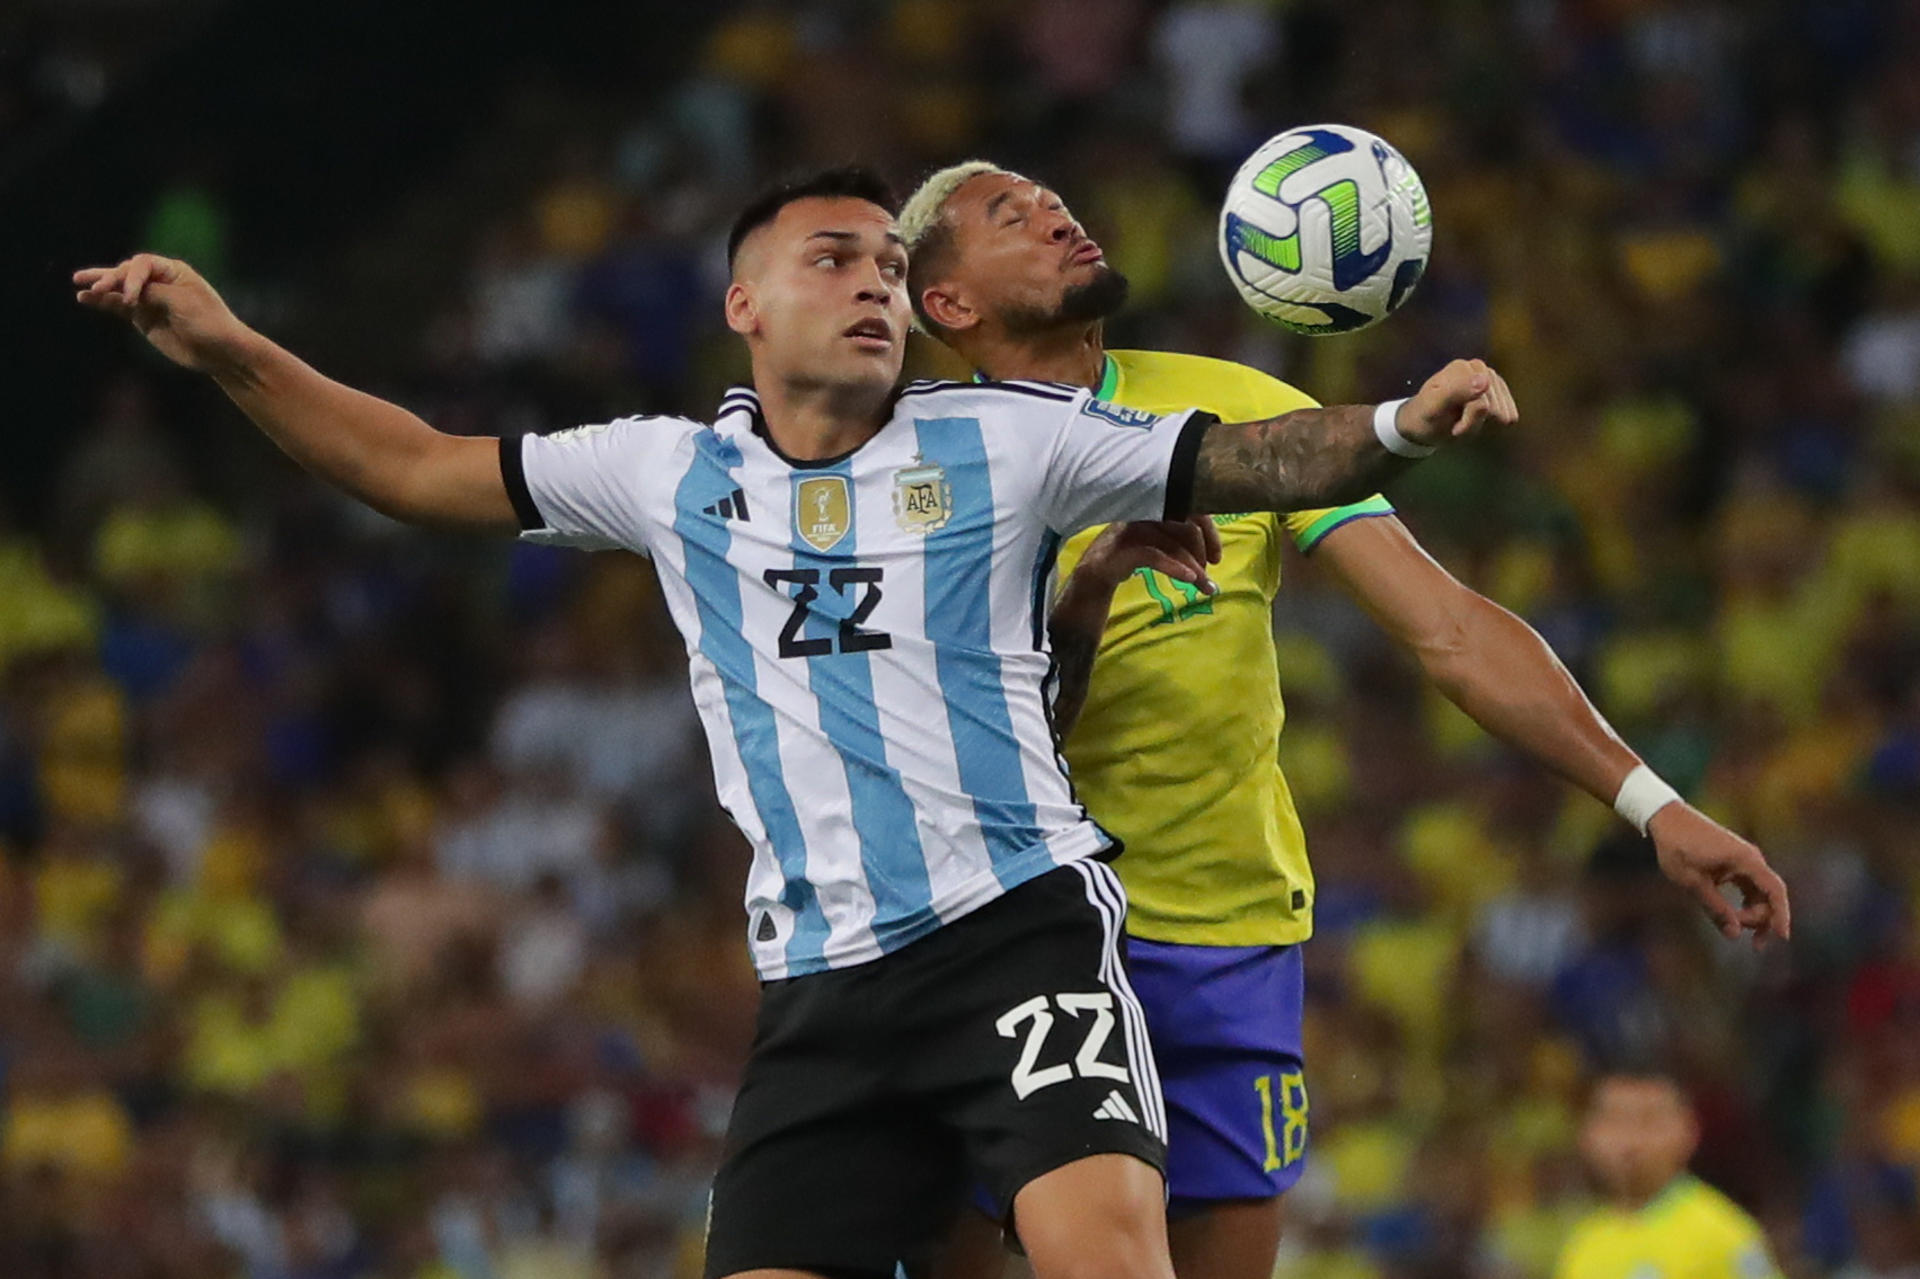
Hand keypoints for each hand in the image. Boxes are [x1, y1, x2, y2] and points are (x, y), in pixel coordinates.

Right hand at [73, 254, 249, 372]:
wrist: (220, 352)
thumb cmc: (208, 323)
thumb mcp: (182, 303)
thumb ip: (153, 293)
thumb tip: (126, 291)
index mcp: (174, 271)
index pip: (142, 264)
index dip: (131, 277)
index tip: (132, 298)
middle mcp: (159, 282)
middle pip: (127, 273)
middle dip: (110, 278)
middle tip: (94, 286)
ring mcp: (150, 300)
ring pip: (119, 289)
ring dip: (101, 286)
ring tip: (79, 283)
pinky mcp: (144, 318)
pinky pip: (119, 306)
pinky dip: (103, 303)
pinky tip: (85, 299)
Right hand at [1076, 516, 1221, 593]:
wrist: (1097, 570)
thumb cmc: (1133, 554)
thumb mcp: (1161, 545)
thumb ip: (1182, 544)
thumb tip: (1211, 560)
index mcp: (1160, 507)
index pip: (1194, 512)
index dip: (1210, 534)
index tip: (1216, 558)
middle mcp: (1149, 513)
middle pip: (1187, 529)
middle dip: (1202, 555)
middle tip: (1208, 578)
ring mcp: (1137, 528)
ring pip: (1175, 545)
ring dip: (1194, 568)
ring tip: (1204, 588)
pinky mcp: (1126, 546)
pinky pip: (1157, 556)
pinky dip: (1175, 568)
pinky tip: (1188, 579)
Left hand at [1395, 358, 1517, 445]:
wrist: (1423, 422)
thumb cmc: (1426, 416)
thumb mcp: (1435, 407)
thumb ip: (1457, 391)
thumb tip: (1485, 380)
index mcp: (1461, 368)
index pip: (1482, 402)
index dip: (1469, 419)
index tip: (1452, 425)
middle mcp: (1479, 368)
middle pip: (1494, 406)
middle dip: (1475, 421)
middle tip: (1456, 424)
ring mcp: (1491, 378)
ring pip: (1501, 410)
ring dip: (1482, 422)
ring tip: (1462, 420)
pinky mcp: (1499, 391)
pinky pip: (1507, 413)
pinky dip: (1492, 421)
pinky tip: (1476, 418)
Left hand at [1647, 803, 1790, 948]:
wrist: (1665, 816)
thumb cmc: (1676, 847)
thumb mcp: (1692, 882)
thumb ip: (1715, 908)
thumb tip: (1734, 935)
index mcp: (1745, 860)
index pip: (1775, 890)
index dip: (1781, 915)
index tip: (1782, 938)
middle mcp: (1750, 858)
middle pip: (1769, 894)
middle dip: (1761, 919)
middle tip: (1742, 936)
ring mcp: (1743, 859)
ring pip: (1758, 891)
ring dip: (1754, 912)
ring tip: (1738, 930)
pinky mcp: (1733, 861)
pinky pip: (1747, 885)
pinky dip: (1745, 902)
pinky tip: (1735, 915)